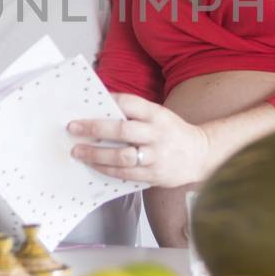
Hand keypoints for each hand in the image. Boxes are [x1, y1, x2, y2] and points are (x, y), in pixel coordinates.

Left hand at [67, 94, 211, 188]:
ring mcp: (155, 156)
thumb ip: (136, 115)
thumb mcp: (159, 116)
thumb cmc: (172, 133)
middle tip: (73, 128)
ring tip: (77, 151)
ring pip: (121, 155)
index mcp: (157, 114)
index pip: (131, 103)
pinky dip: (106, 169)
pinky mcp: (153, 174)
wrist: (201, 155)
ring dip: (96, 154)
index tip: (89, 102)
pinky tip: (93, 165)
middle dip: (94, 129)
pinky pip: (125, 173)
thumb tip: (101, 111)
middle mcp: (156, 134)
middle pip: (122, 130)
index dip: (109, 101)